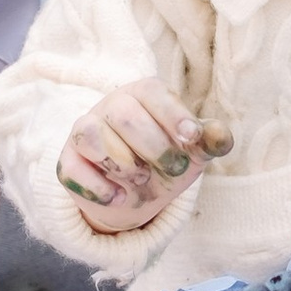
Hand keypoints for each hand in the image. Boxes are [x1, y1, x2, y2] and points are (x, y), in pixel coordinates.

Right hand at [53, 82, 229, 234]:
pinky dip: (99, 188)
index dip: (172, 114)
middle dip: (154, 147)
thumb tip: (222, 136)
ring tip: (140, 179)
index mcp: (143, 94)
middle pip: (124, 114)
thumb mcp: (192, 152)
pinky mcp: (68, 160)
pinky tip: (119, 197)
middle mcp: (111, 106)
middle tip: (172, 169)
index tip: (191, 138)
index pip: (153, 92)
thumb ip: (209, 141)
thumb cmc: (166, 159)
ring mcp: (85, 131)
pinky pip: (74, 168)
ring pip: (92, 136)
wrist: (136, 194)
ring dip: (123, 164)